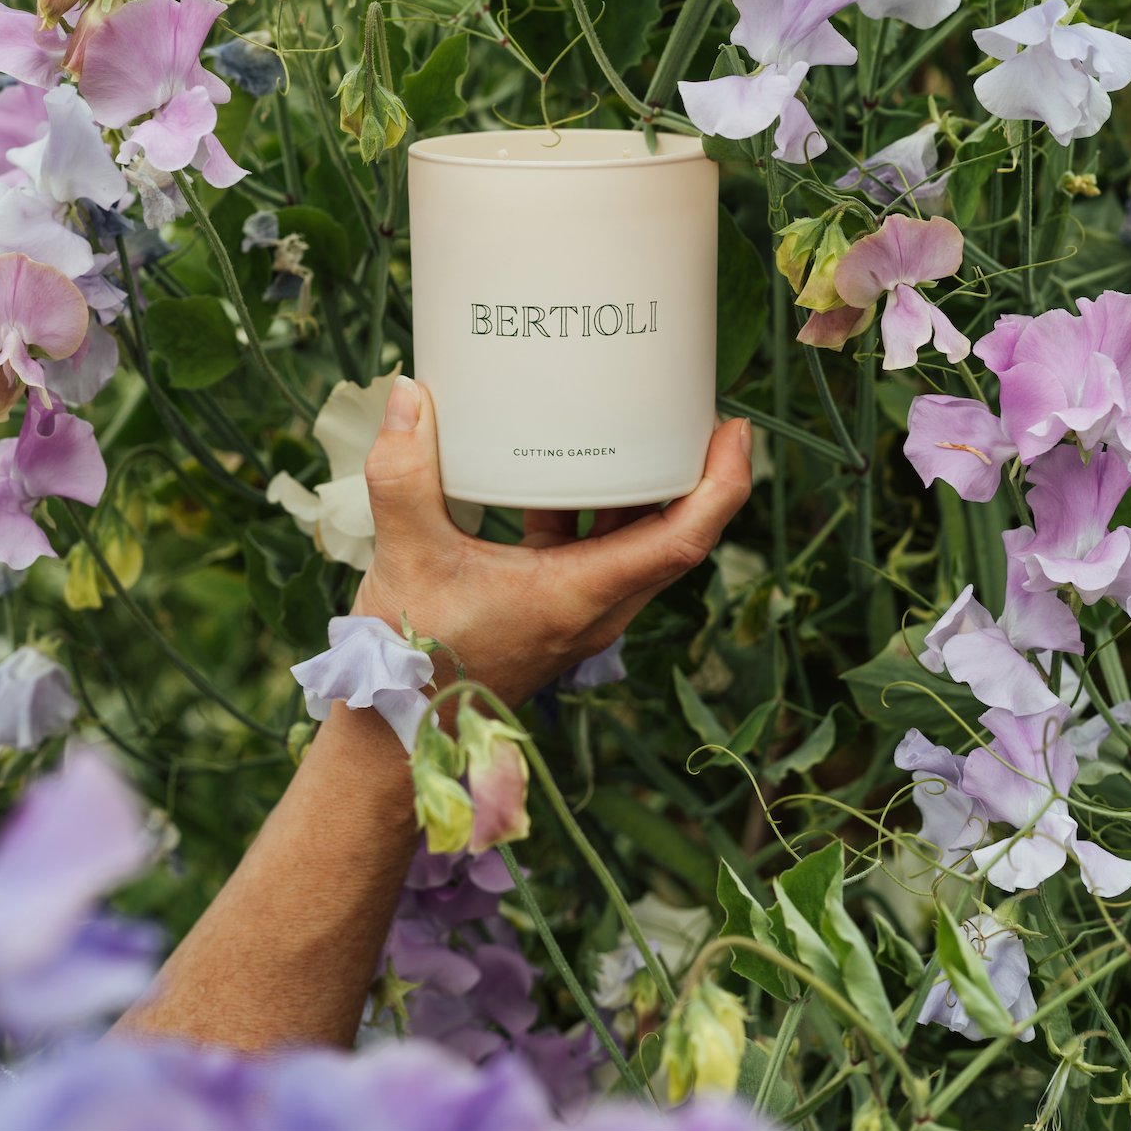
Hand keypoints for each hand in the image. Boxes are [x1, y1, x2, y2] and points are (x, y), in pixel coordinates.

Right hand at [353, 376, 751, 706]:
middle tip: (694, 411)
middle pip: (676, 536)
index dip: (722, 484)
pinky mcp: (556, 611)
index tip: (734, 430)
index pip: (683, 540)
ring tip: (644, 427)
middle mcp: (595, 607)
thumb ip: (403, 473)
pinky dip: (601, 509)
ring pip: (640, 544)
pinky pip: (601, 552)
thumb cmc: (410, 660)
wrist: (396, 738)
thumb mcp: (405, 556)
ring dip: (649, 491)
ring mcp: (579, 612)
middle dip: (698, 474)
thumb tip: (406, 392)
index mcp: (579, 595)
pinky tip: (571, 469)